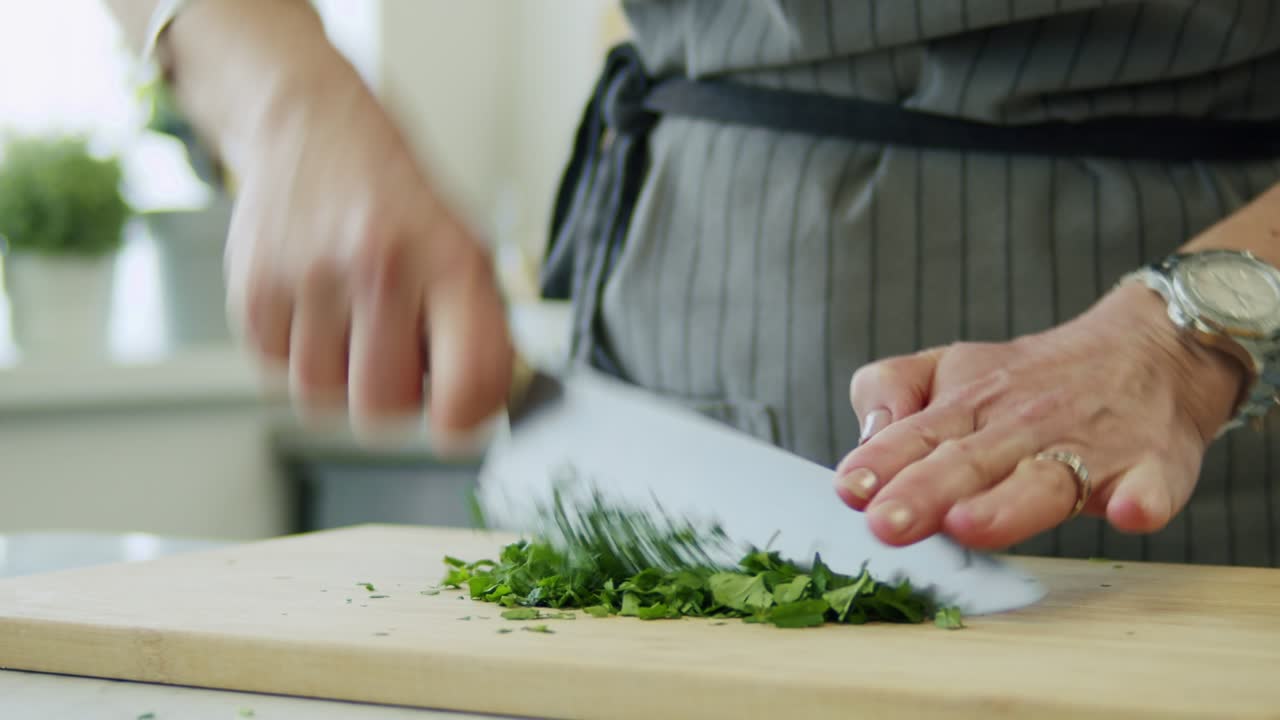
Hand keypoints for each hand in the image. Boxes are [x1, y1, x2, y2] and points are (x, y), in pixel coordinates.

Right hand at [223, 57, 513, 439]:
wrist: (310, 128)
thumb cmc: (395, 198)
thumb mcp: (464, 245)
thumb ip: (479, 327)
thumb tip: (482, 408)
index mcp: (449, 260)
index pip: (466, 383)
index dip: (463, 420)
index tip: (456, 419)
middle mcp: (378, 267)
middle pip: (384, 407)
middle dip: (395, 399)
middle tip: (398, 358)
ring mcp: (309, 279)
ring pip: (323, 399)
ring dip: (341, 380)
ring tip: (353, 328)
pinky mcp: (252, 289)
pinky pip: (275, 373)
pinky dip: (295, 357)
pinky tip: (315, 314)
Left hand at [833, 283, 1245, 549]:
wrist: (1148, 350)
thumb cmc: (1028, 379)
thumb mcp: (949, 367)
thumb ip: (892, 389)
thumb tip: (865, 435)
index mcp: (969, 405)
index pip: (917, 434)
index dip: (882, 461)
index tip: (851, 489)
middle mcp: (1023, 426)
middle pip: (969, 461)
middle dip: (926, 491)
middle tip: (887, 524)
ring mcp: (1090, 447)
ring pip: (1046, 479)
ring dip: (1008, 505)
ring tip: (968, 524)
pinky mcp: (1152, 465)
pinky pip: (1150, 485)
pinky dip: (1142, 499)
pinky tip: (1127, 512)